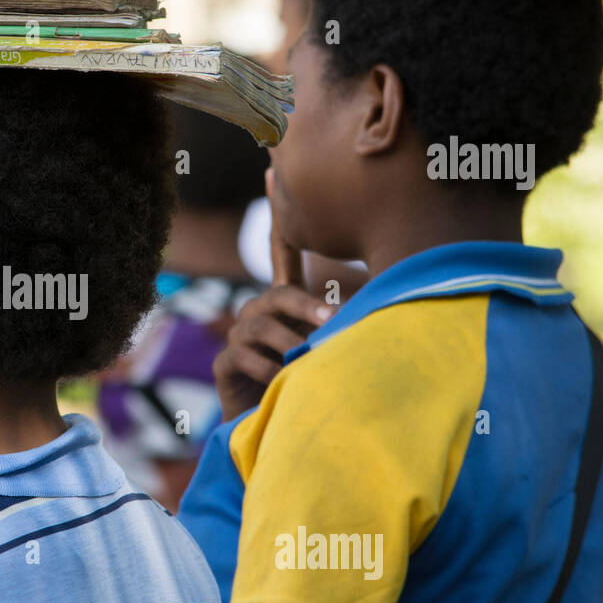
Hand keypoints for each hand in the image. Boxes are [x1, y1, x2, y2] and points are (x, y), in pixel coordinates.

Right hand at [213, 169, 332, 419]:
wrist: (277, 431)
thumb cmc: (311, 386)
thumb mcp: (330, 349)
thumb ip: (341, 324)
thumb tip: (377, 304)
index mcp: (285, 302)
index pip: (282, 251)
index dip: (280, 215)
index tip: (272, 172)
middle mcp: (259, 313)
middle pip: (278, 294)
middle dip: (305, 306)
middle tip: (334, 321)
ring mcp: (240, 337)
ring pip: (260, 325)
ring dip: (288, 343)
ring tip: (305, 360)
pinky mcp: (225, 364)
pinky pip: (242, 355)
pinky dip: (266, 368)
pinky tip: (281, 380)